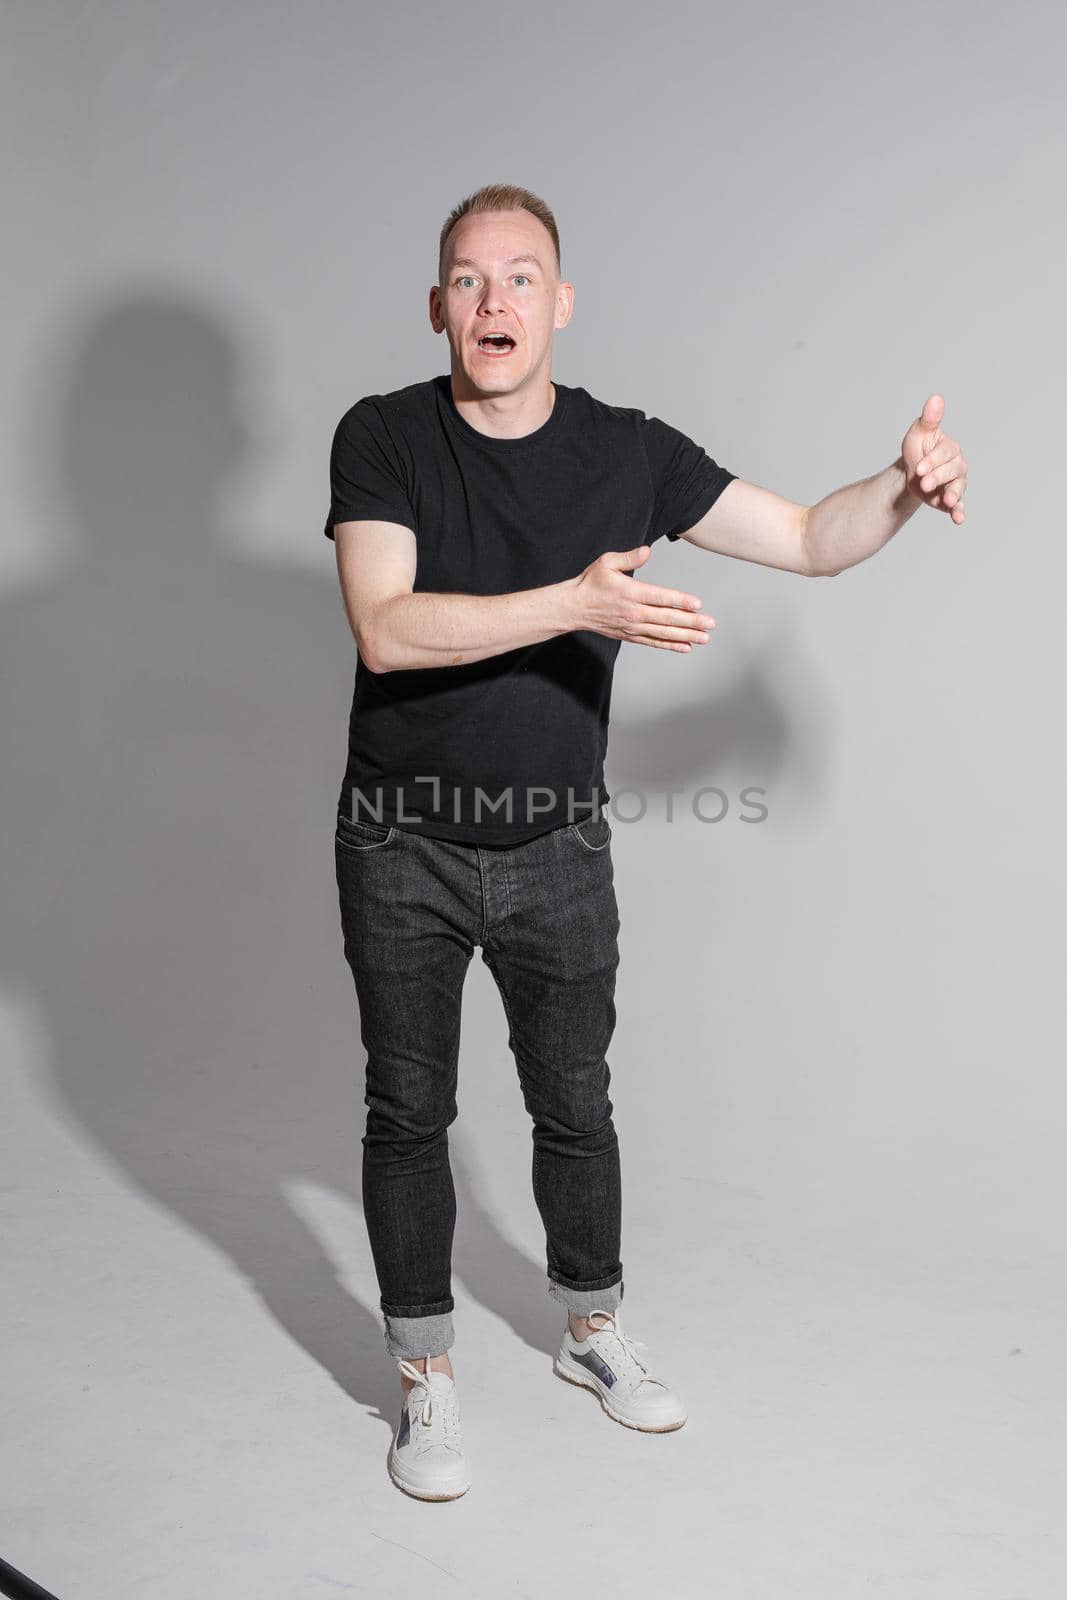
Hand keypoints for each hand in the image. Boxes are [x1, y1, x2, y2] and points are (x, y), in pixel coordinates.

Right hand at [572, 545, 715, 651]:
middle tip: (710, 624)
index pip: (660, 597)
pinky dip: (669, 645)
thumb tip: (646, 551)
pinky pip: (653, 642)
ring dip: (686, 636)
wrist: (574, 608)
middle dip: (691, 622)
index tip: (698, 604)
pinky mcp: (630, 635)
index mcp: (630, 592)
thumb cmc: (591, 583)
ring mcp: (632, 626)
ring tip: (704, 638)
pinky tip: (685, 647)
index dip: (680, 601)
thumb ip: (628, 557)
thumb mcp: (606, 562)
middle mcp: (633, 612)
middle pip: (667, 618)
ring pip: (663, 633)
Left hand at [901, 394, 968, 523]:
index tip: (918, 468)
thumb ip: (929, 418)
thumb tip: (936, 398)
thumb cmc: (917, 448)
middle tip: (923, 483)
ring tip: (947, 501)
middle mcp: (957, 466)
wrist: (911, 473)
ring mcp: (955, 484)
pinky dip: (958, 512)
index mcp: (950, 449)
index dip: (932, 461)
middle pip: (951, 472)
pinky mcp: (950, 500)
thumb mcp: (919, 433)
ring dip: (953, 496)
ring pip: (957, 489)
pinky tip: (958, 519)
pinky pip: (957, 506)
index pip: (944, 454)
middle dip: (937, 477)